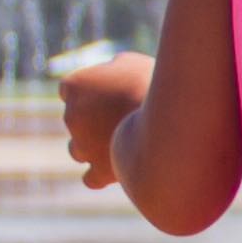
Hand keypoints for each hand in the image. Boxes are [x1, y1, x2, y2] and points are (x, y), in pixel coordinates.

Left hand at [56, 47, 149, 187]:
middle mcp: (71, 117)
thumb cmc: (154, 83)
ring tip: (124, 144)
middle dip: (94, 120)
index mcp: (74, 86)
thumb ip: (113, 70)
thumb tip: (113, 74)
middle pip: (76, 120)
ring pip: (77, 150)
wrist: (171, 118)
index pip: (70, 90)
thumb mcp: (132, 63)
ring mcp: (82, 147)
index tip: (113, 93)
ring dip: (93, 147)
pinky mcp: (99, 172)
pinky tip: (118, 170)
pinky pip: (90, 179)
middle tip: (128, 116)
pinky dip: (100, 175)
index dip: (91, 92)